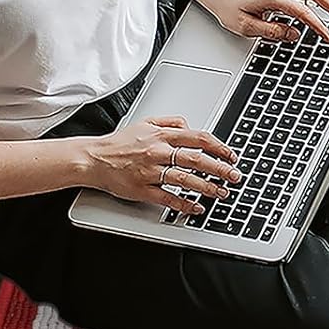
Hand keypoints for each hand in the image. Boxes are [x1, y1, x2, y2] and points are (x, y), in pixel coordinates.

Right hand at [85, 115, 240, 214]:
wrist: (92, 158)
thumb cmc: (119, 143)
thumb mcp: (145, 122)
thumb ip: (169, 121)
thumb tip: (189, 125)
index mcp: (161, 135)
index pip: (198, 138)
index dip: (219, 147)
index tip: (231, 155)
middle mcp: (158, 152)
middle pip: (197, 159)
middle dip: (220, 168)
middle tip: (235, 176)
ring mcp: (150, 171)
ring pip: (185, 179)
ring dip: (206, 187)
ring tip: (221, 192)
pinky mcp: (141, 189)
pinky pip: (167, 197)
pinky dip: (184, 203)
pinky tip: (196, 207)